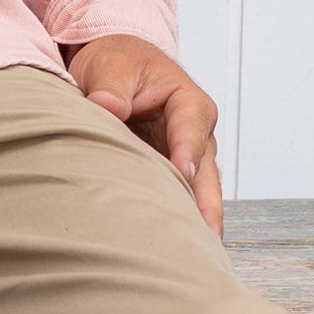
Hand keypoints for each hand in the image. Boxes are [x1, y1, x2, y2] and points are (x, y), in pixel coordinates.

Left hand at [59, 33, 223, 237]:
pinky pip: (177, 197)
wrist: (113, 65)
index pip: (192, 128)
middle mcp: (195, 133)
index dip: (187, 152)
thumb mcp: (110, 65)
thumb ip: (110, 87)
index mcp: (188, 101)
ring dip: (193, 219)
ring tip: (191, 254)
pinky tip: (172, 246)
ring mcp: (185, 157)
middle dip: (205, 204)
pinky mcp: (170, 173)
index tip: (183, 174)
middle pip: (204, 172)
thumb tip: (107, 106)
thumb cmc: (117, 60)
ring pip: (196, 192)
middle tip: (203, 237)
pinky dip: (176, 218)